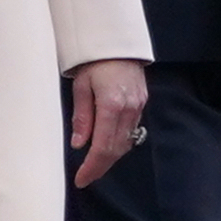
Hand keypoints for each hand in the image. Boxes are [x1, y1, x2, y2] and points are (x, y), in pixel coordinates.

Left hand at [68, 59, 148, 188]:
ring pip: (126, 142)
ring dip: (110, 157)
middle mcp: (128, 108)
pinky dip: (119, 142)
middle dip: (100, 167)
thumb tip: (79, 143)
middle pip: (116, 149)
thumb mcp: (80, 86)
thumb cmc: (94, 60)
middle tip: (86, 177)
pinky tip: (107, 145)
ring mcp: (138, 106)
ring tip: (94, 164)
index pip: (102, 147)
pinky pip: (131, 130)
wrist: (116, 40)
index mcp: (111, 104)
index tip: (81, 179)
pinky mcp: (142, 102)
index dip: (92, 167)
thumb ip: (81, 117)